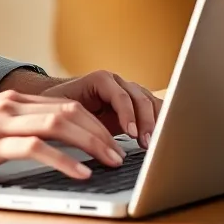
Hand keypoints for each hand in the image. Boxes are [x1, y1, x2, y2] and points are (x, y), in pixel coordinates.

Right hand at [0, 90, 126, 181]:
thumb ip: (17, 128)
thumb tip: (54, 143)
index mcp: (11, 102)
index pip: (65, 105)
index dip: (95, 122)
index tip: (114, 141)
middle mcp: (8, 107)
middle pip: (68, 111)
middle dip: (100, 132)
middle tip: (121, 153)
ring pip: (57, 124)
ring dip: (90, 143)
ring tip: (109, 161)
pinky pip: (34, 148)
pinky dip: (63, 160)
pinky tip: (79, 172)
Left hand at [42, 71, 161, 147]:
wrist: (66, 104)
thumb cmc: (62, 105)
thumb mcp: (63, 108)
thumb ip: (74, 117)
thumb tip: (83, 133)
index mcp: (101, 79)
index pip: (120, 94)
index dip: (127, 113)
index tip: (130, 133)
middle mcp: (119, 83)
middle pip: (139, 98)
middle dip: (145, 121)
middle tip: (146, 143)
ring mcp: (130, 92)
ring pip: (151, 102)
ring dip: (156, 122)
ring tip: (153, 144)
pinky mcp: (138, 105)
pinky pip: (155, 109)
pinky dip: (162, 122)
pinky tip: (162, 138)